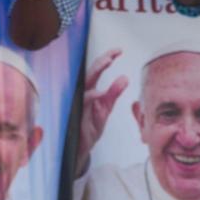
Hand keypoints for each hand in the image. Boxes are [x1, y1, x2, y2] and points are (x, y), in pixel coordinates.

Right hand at [77, 49, 127, 176]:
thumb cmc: (89, 127)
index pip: (96, 70)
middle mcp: (81, 95)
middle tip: (112, 54)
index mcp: (90, 92)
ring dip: (95, 72)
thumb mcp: (105, 108)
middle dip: (100, 62)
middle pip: (89, 73)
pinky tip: (98, 93)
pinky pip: (81, 104)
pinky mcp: (75, 116)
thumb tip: (125, 78)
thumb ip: (114, 93)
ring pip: (84, 84)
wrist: (79, 149)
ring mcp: (77, 104)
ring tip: (107, 62)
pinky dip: (90, 97)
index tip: (118, 50)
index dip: (106, 59)